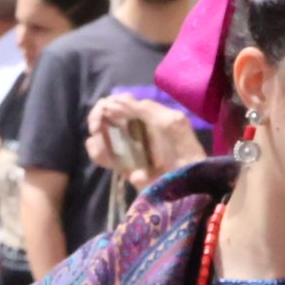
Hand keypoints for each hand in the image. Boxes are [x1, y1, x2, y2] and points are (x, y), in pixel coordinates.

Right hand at [85, 95, 203, 186]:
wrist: (187, 183)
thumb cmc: (183, 149)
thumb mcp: (170, 122)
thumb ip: (145, 109)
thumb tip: (113, 102)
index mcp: (146, 116)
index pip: (119, 103)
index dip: (108, 104)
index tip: (106, 111)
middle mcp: (134, 129)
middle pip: (105, 117)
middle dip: (97, 119)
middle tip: (97, 128)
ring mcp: (127, 148)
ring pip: (100, 137)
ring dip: (96, 139)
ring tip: (102, 146)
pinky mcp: (123, 167)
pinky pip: (102, 157)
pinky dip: (97, 153)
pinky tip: (103, 155)